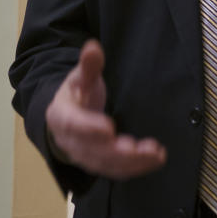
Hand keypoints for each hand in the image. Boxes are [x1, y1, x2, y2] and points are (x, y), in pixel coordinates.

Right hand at [45, 40, 165, 178]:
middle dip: (117, 152)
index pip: (72, 125)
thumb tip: (93, 46)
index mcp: (60, 117)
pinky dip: (137, 168)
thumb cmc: (77, 94)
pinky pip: (117, 171)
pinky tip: (156, 159)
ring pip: (106, 165)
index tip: (109, 128)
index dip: (89, 128)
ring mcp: (85, 157)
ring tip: (156, 154)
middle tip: (139, 148)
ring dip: (132, 163)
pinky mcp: (100, 165)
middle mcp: (70, 142)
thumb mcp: (80, 77)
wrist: (67, 117)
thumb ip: (88, 65)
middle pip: (92, 151)